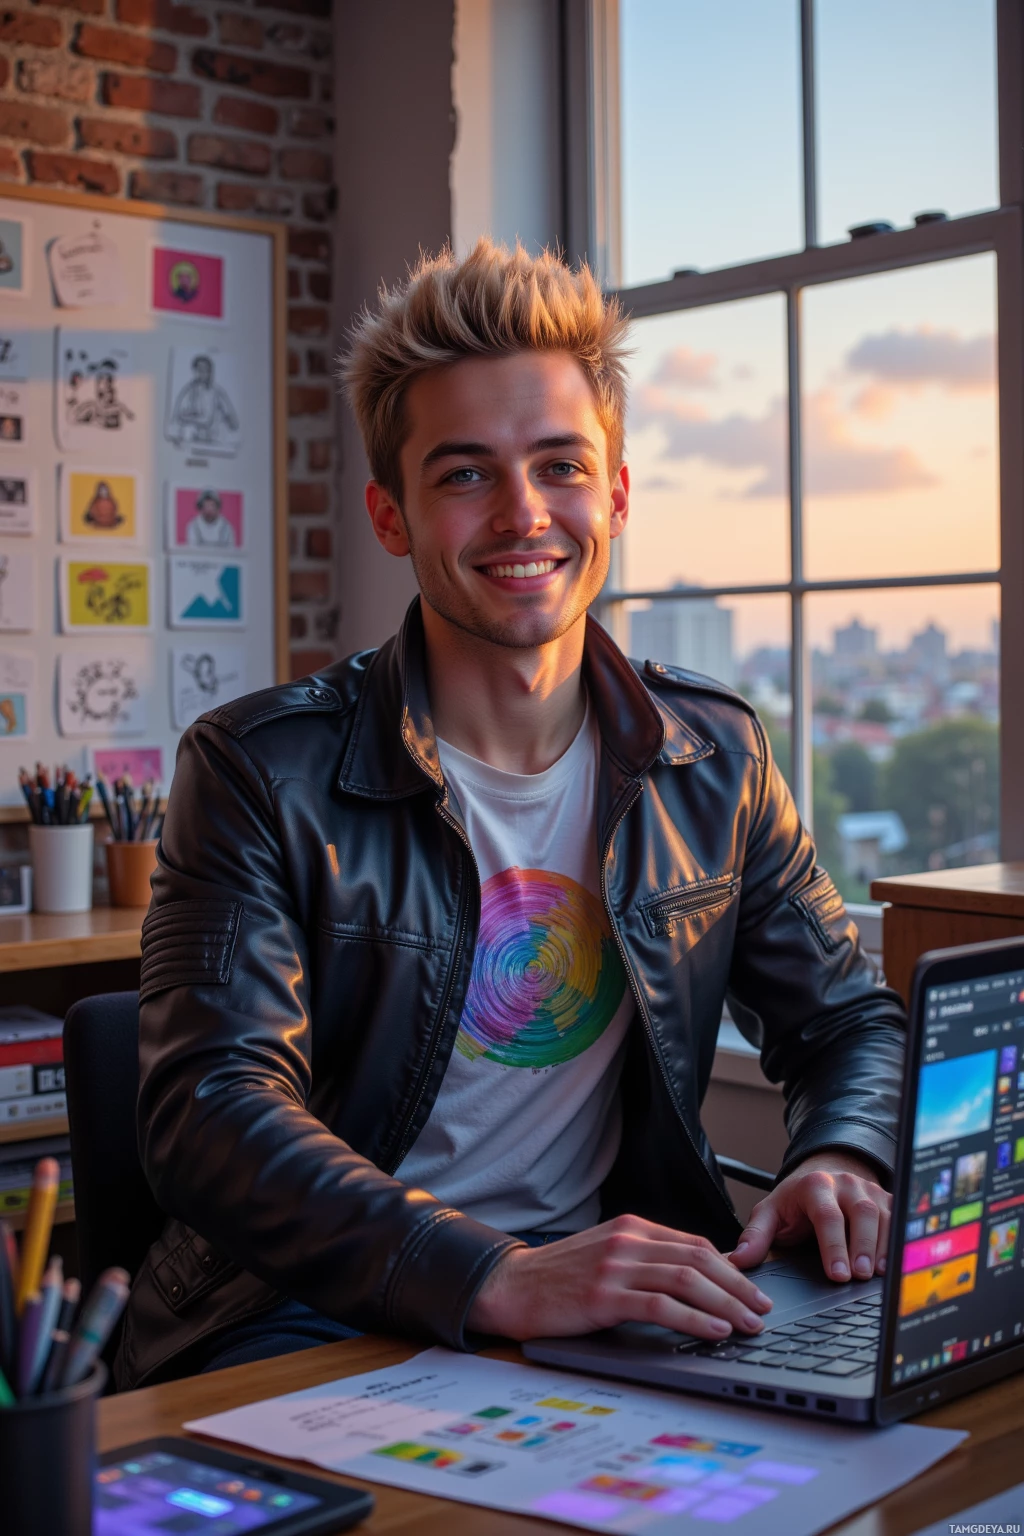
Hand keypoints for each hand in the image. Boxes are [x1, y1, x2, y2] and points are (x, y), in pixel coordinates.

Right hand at [468, 1215, 773, 1341]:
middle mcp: (628, 1241)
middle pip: (698, 1260)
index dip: (731, 1267)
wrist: (512, 1286)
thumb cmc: (561, 1276)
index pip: (695, 1244)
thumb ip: (647, 1259)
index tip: (754, 1289)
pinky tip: (713, 1330)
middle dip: (738, 1287)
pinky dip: (693, 1318)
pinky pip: (660, 1306)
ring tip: (748, 1324)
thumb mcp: (608, 1255)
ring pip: (686, 1281)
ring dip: (725, 1304)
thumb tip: (696, 1277)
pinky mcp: (605, 1295)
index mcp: (632, 1228)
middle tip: (762, 1310)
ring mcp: (616, 1266)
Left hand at [729, 1152, 890, 1281]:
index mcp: (815, 1186)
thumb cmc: (797, 1200)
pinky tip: (895, 1265)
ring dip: (883, 1247)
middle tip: (860, 1276)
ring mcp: (869, 1190)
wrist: (824, 1172)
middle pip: (861, 1213)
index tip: (837, 1275)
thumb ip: (755, 1235)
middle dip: (863, 1245)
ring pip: (884, 1215)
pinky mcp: (887, 1200)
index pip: (827, 1216)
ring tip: (879, 1275)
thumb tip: (738, 1260)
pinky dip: (898, 1241)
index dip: (834, 1245)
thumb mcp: (771, 1212)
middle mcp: (846, 1184)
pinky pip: (899, 1219)